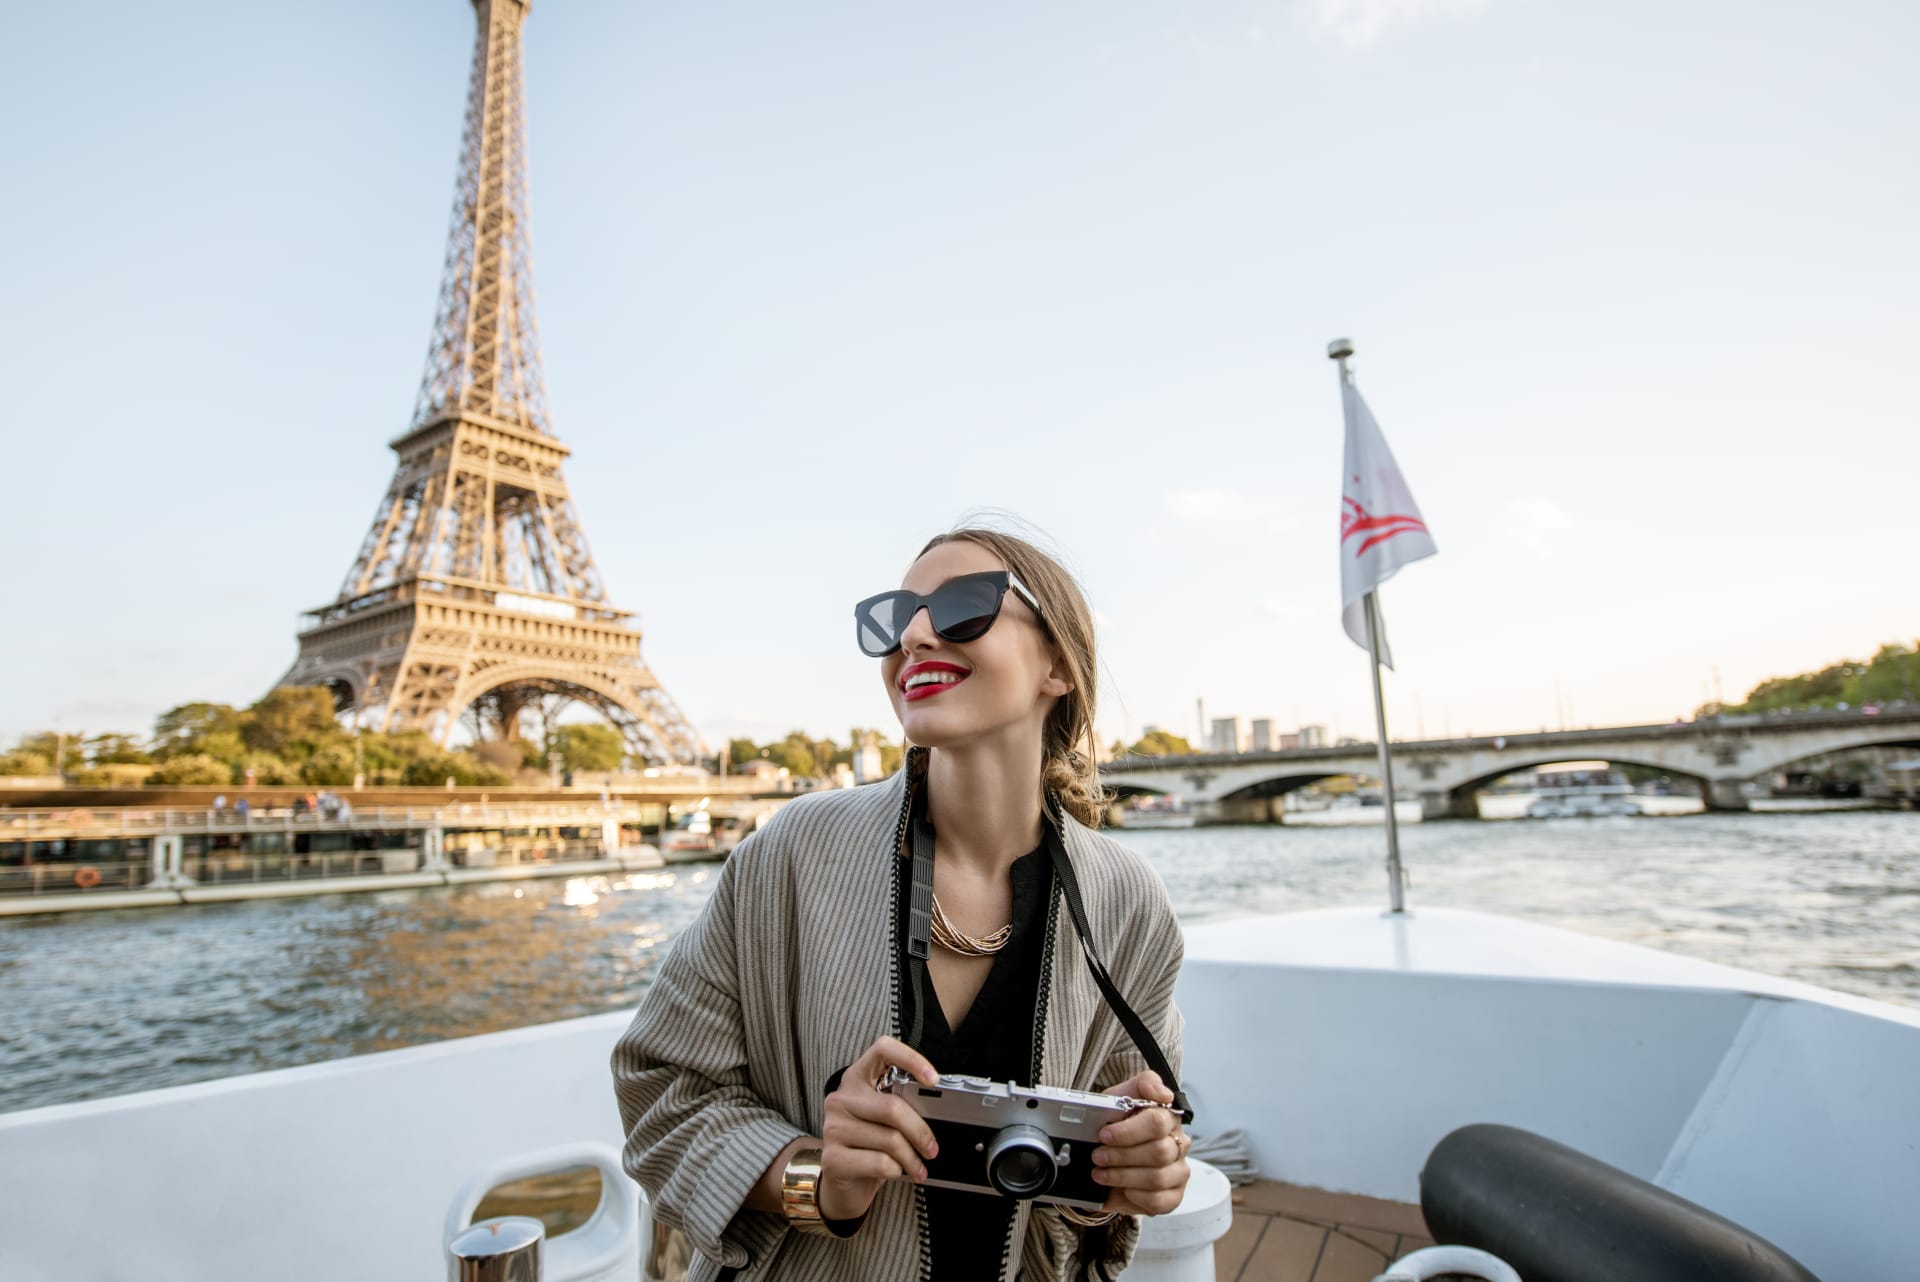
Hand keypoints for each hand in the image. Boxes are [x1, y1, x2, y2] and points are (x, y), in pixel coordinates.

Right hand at [818, 1036, 941, 1221]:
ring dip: (912, 1159)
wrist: (842, 1187)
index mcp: (856, 1079)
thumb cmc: (870, 1148)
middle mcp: (840, 1099)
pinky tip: (896, 1173)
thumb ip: (902, 1108)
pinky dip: (896, 1171)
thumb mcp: (885, 1122)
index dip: (910, 1058)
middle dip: (920, 1132)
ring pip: (890, 1140)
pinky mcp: (833, 1159)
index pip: (882, 1050)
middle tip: (933, 1148)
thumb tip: (939, 1111)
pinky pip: (880, 1163)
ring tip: (919, 1168)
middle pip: (893, 1107)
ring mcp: (833, 1128)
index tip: (933, 1079)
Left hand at [1091, 1070, 1189, 1215]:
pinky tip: (1122, 1189)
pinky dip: (1135, 1196)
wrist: (1106, 1151)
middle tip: (1097, 1156)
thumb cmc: (1116, 1123)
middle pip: (1158, 1152)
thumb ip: (1143, 1084)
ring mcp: (1179, 1171)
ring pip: (1157, 1178)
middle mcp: (1179, 1143)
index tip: (1104, 1134)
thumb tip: (1164, 1094)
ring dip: (1122, 1176)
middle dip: (1121, 1155)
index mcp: (1169, 1117)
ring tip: (1100, 1173)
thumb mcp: (1121, 1097)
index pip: (1158, 1121)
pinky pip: (1159, 1201)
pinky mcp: (1174, 1195)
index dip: (1128, 1131)